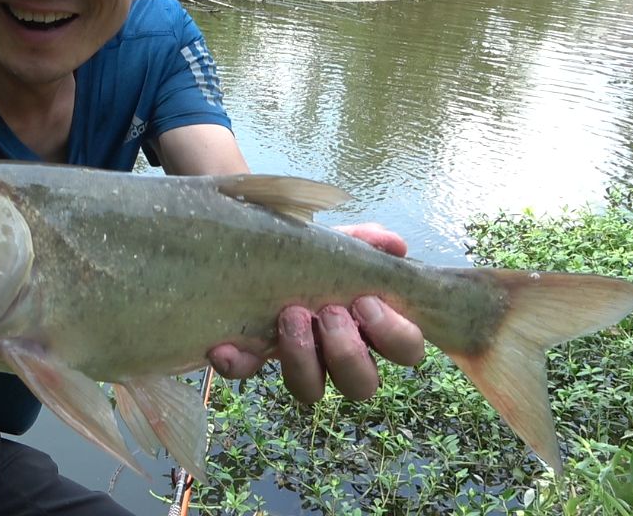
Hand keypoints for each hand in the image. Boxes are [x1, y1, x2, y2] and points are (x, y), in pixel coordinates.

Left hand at [207, 223, 425, 401]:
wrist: (257, 249)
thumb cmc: (313, 254)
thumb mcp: (339, 243)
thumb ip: (366, 241)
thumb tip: (395, 245)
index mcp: (371, 328)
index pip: (405, 350)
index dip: (393, 333)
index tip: (365, 301)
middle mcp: (339, 356)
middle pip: (362, 385)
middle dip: (347, 351)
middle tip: (329, 312)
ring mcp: (298, 363)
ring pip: (311, 391)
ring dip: (303, 358)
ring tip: (290, 315)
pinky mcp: (254, 358)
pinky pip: (247, 373)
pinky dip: (237, 362)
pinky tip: (227, 345)